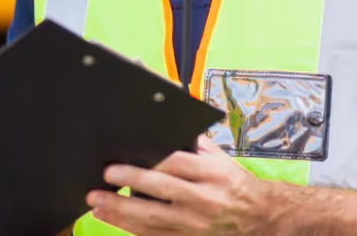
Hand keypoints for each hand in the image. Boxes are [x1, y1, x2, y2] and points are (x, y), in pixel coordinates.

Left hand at [85, 136, 277, 234]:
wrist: (260, 217)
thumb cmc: (231, 181)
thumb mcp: (218, 158)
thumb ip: (190, 144)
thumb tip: (158, 130)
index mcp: (211, 174)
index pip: (175, 165)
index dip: (147, 163)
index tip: (123, 160)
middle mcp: (204, 200)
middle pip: (161, 191)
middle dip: (130, 183)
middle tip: (104, 177)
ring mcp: (196, 224)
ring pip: (153, 219)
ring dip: (121, 212)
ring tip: (96, 202)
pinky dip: (130, 228)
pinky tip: (110, 218)